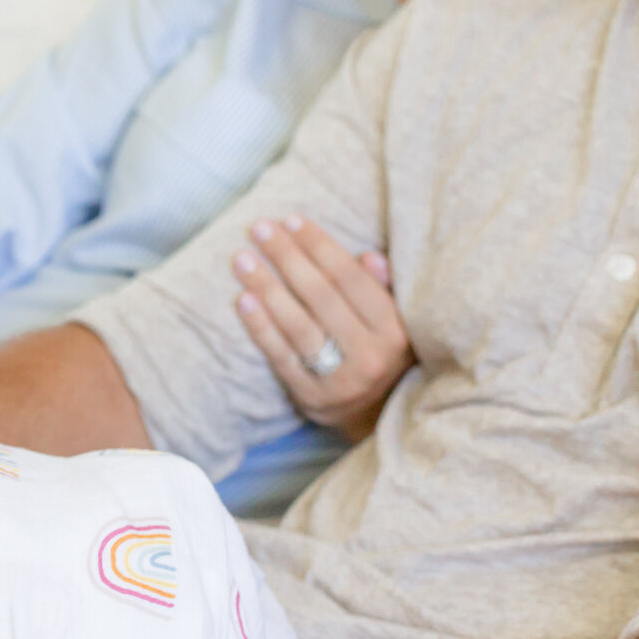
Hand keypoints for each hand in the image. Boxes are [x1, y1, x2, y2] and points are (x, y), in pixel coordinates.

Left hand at [231, 215, 412, 440]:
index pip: (351, 278)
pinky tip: (243, 300)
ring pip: (298, 325)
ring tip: (242, 259)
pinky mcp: (311, 397)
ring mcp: (340, 380)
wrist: (372, 417)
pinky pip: (281, 356)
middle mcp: (372, 356)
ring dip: (267, 287)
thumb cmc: (378, 351)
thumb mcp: (395, 320)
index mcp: (397, 330)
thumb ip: (383, 288)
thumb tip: (367, 257)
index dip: (319, 246)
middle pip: (321, 297)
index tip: (292, 220)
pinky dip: (260, 327)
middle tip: (260, 229)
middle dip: (287, 258)